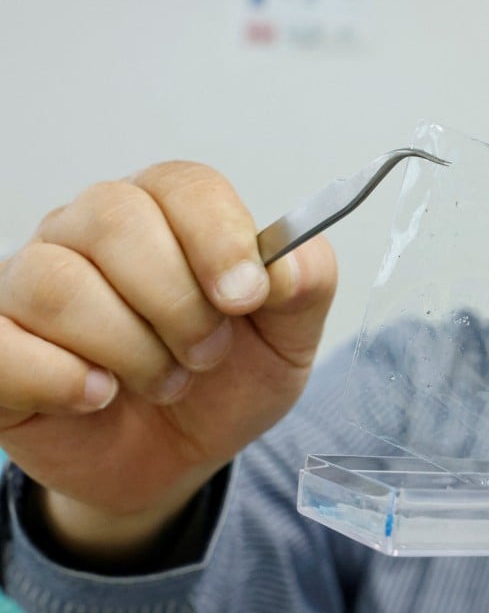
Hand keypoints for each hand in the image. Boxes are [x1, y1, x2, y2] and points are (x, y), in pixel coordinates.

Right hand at [0, 161, 336, 557]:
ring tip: (166, 382)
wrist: (179, 457)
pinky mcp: (0, 347)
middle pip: (115, 219)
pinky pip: (3, 344)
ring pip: (58, 283)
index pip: (183, 185)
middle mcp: (90, 232)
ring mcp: (31, 285)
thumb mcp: (289, 338)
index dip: (219, 239)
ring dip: (130, 348)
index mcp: (167, 213)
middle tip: (208, 354)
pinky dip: (61, 377)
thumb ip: (306, 284)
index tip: (245, 298)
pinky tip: (100, 395)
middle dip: (178, 302)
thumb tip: (285, 263)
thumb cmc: (227, 382)